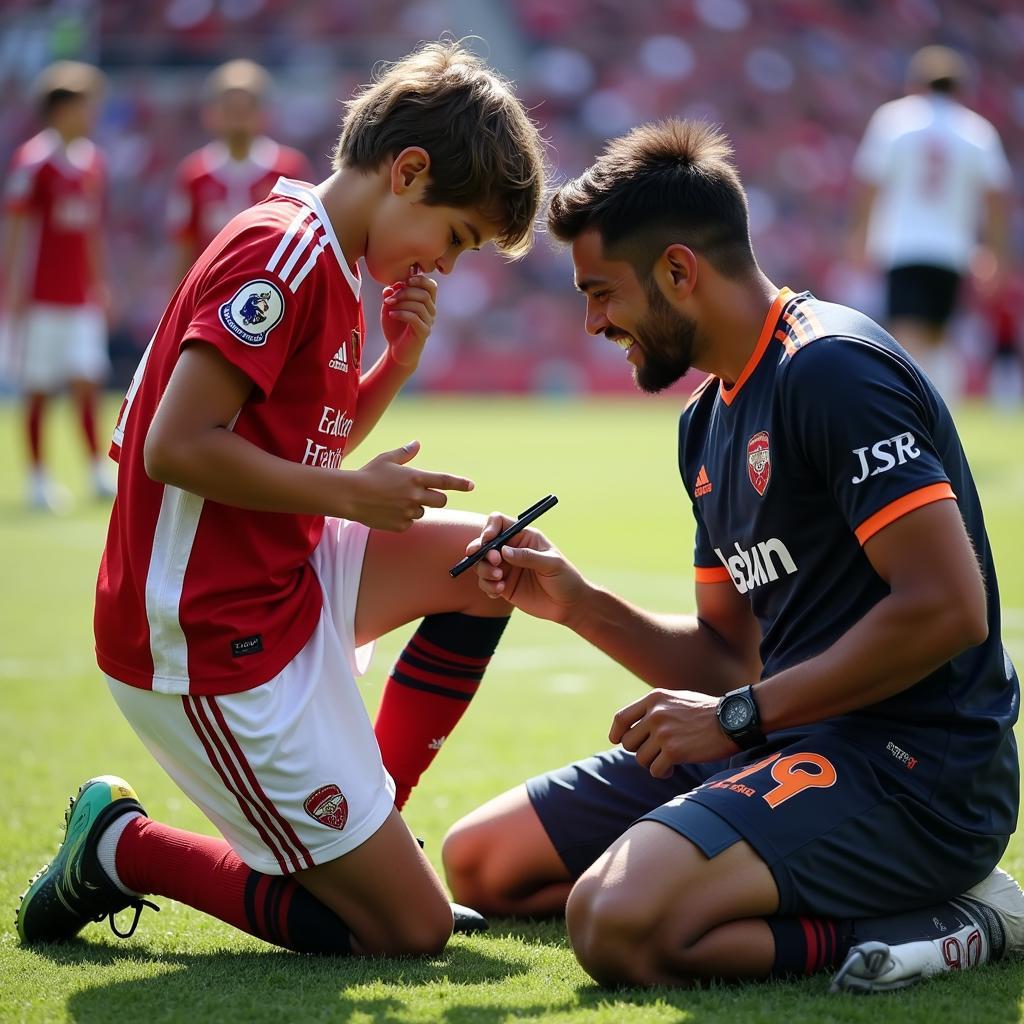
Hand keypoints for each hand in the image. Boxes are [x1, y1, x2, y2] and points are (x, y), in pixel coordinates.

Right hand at [342, 440, 472, 531]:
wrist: (349, 496)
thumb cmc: (367, 474)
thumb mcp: (386, 459)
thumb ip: (405, 453)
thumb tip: (417, 443)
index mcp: (415, 477)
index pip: (444, 481)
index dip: (460, 484)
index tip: (471, 486)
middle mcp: (415, 496)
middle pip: (441, 501)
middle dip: (437, 499)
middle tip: (426, 495)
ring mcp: (408, 512)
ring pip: (422, 512)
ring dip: (415, 508)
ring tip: (394, 501)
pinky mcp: (400, 526)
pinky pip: (408, 523)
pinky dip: (402, 518)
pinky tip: (387, 511)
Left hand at [381, 268, 436, 368]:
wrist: (396, 350)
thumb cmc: (395, 327)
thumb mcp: (389, 307)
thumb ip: (390, 296)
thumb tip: (389, 287)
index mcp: (426, 302)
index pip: (431, 286)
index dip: (419, 280)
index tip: (403, 282)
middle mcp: (431, 311)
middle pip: (424, 294)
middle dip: (405, 292)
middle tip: (389, 297)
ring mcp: (429, 322)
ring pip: (420, 305)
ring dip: (402, 303)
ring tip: (388, 305)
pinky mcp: (423, 332)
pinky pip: (415, 318)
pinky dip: (401, 313)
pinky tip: (392, 315)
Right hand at [471, 512, 584, 623]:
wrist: (569, 605)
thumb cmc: (566, 578)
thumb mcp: (551, 564)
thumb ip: (528, 556)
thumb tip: (504, 551)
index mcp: (524, 537)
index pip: (499, 523)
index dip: (489, 528)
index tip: (488, 540)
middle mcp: (511, 550)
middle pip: (484, 543)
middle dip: (482, 552)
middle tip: (494, 563)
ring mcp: (506, 568)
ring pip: (481, 564)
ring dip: (484, 571)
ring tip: (499, 581)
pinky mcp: (503, 585)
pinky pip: (485, 583)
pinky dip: (487, 586)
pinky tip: (499, 592)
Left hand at [609, 689, 736, 776]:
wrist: (732, 721)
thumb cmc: (707, 712)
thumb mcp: (677, 700)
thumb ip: (655, 709)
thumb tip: (634, 726)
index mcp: (654, 699)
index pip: (620, 718)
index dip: (616, 733)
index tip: (618, 742)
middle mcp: (655, 714)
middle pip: (628, 743)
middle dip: (640, 751)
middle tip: (656, 753)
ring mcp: (663, 733)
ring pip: (641, 758)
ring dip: (652, 763)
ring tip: (667, 761)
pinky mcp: (674, 751)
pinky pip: (655, 770)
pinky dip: (662, 773)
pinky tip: (672, 769)